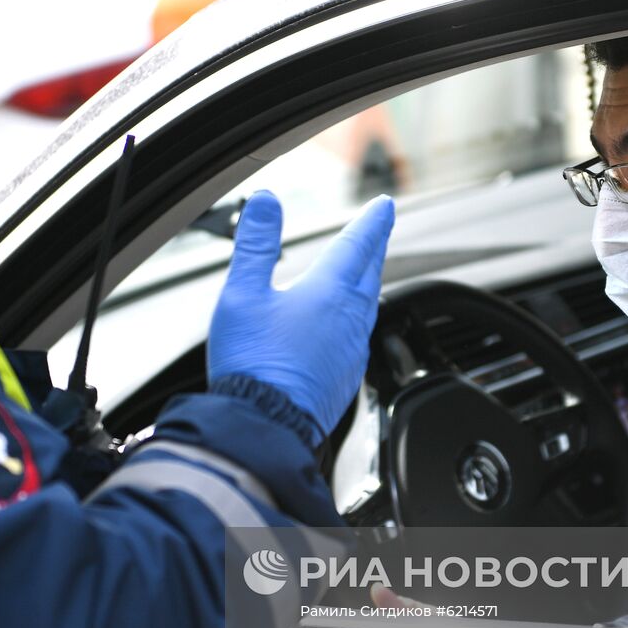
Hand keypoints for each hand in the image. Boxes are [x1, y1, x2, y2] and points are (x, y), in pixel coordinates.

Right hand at [208, 191, 394, 444]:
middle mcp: (350, 319)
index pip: (357, 244)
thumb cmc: (251, 363)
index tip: (385, 205)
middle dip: (375, 247)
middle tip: (381, 229)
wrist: (265, 427)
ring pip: (369, 305)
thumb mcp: (242, 293)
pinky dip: (357, 317)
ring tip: (365, 273)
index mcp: (329, 293)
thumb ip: (256, 244)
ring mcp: (352, 351)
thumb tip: (266, 200)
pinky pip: (360, 336)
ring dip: (369, 282)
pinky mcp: (346, 378)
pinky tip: (346, 326)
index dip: (371, 221)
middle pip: (371, 273)